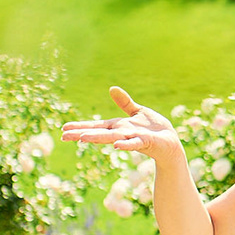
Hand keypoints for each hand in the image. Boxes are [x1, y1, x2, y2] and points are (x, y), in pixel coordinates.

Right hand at [61, 87, 183, 161]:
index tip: (63, 129)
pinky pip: (134, 143)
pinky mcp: (145, 142)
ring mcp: (132, 138)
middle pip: (99, 132)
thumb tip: (111, 88)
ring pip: (113, 137)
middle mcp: (122, 133)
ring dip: (98, 138)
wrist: (171, 142)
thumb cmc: (154, 129)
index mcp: (119, 126)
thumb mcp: (138, 112)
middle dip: (82, 134)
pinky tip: (116, 146)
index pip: (96, 126)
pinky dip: (126, 144)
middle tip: (64, 136)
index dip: (81, 127)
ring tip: (82, 138)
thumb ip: (124, 103)